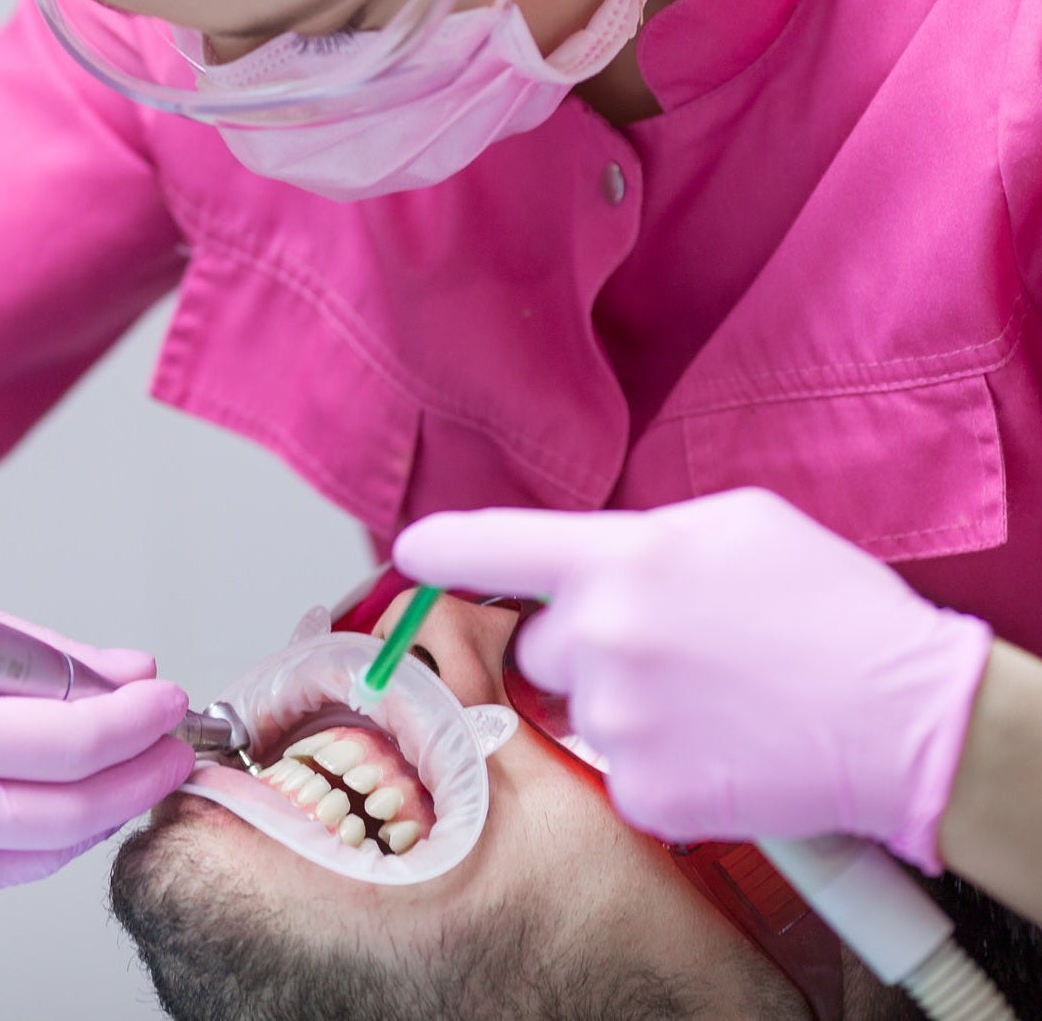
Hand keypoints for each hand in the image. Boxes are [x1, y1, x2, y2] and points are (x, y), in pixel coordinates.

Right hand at [0, 583, 193, 911]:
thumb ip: (48, 656)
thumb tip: (132, 671)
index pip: (67, 741)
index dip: (135, 724)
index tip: (169, 701)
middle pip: (71, 812)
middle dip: (142, 778)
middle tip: (176, 747)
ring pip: (47, 853)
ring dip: (107, 811)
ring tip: (138, 770)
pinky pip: (4, 870)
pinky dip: (52, 836)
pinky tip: (73, 800)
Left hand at [394, 489, 992, 871]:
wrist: (906, 717)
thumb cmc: (828, 604)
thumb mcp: (735, 524)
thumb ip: (642, 536)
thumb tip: (595, 560)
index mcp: (622, 557)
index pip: (496, 544)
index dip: (443, 546)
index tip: (410, 552)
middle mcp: (602, 636)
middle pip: (537, 645)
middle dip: (580, 645)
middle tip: (662, 647)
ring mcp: (616, 721)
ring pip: (576, 710)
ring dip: (619, 703)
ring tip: (705, 694)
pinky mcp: (640, 792)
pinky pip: (613, 769)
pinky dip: (652, 759)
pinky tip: (715, 741)